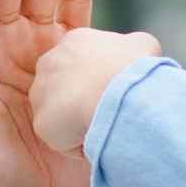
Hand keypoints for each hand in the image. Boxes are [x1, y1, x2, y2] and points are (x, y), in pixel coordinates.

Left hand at [29, 28, 162, 155]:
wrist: (119, 94)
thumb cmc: (134, 68)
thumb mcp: (144, 46)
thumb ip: (132, 49)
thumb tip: (134, 58)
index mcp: (75, 42)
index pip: (80, 63)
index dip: (97, 80)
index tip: (113, 91)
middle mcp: (51, 62)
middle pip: (64, 87)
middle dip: (81, 99)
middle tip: (107, 110)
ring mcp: (42, 92)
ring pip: (59, 114)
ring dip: (78, 122)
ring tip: (103, 125)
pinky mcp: (42, 122)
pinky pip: (61, 140)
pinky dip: (79, 144)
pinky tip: (97, 138)